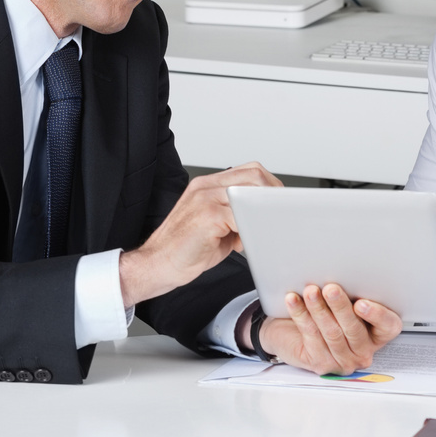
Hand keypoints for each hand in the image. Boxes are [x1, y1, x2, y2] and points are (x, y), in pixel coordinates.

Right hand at [119, 163, 282, 305]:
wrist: (156, 265)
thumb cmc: (185, 249)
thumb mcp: (216, 226)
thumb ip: (236, 216)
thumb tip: (262, 219)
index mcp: (207, 185)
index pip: (249, 171)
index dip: (269, 186)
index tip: (278, 203)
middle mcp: (205, 187)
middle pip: (254, 175)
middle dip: (272, 195)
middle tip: (277, 216)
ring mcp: (206, 198)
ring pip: (249, 193)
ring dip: (262, 211)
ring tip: (264, 228)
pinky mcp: (207, 215)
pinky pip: (241, 216)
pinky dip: (250, 228)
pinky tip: (246, 242)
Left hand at [258, 283, 401, 374]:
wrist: (295, 332)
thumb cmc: (328, 312)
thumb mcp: (347, 301)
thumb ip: (353, 294)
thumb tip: (347, 276)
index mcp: (378, 333)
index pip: (388, 326)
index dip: (377, 315)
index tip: (361, 303)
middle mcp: (363, 350)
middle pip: (354, 329)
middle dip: (340, 307)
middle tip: (331, 289)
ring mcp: (343, 361)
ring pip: (331, 333)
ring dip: (319, 309)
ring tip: (311, 292)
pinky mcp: (321, 363)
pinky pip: (311, 335)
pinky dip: (301, 314)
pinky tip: (295, 301)